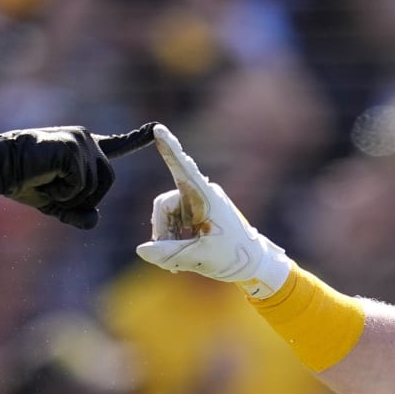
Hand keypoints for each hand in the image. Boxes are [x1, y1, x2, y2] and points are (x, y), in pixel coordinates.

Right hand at [0, 122, 156, 229]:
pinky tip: (46, 179)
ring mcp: (82, 141)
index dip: (137, 139)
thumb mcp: (58, 205)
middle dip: (85, 198)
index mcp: (85, 150)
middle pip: (108, 182)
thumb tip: (95, 219)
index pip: (118, 145)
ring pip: (96, 185)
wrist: (1, 168)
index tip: (157, 128)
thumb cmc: (25, 183)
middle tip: (56, 194)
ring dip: (71, 196)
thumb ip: (79, 214)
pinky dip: (64, 191)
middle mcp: (87, 140)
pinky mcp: (74, 147)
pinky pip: (82, 184)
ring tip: (47, 182)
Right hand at [136, 124, 290, 297]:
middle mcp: (200, 194)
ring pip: (166, 217)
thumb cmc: (233, 257)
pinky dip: (173, 242)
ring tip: (179, 263)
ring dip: (168, 240)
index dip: (170, 149)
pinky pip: (173, 224)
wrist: (252, 264)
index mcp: (206, 197)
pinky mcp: (195, 215)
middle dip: (162, 232)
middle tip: (169, 260)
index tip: (158, 129)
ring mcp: (197, 204)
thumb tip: (142, 249)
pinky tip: (180, 259)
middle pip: (163, 206)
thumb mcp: (199, 257)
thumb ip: (169, 254)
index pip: (184, 168)